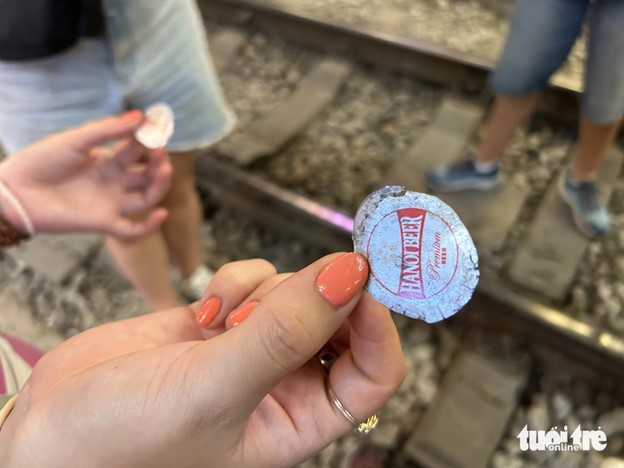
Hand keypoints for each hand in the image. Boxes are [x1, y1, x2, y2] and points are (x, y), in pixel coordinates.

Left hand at [0, 111, 172, 239]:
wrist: (16, 191)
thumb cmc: (41, 161)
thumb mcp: (75, 140)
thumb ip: (107, 130)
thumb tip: (140, 116)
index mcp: (106, 160)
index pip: (135, 149)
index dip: (147, 139)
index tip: (156, 127)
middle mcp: (113, 182)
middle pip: (146, 175)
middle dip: (158, 162)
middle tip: (161, 151)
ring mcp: (110, 202)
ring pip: (146, 198)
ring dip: (160, 185)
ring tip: (164, 170)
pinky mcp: (103, 222)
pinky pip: (131, 229)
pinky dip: (149, 226)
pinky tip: (161, 214)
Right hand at [0, 253, 405, 467]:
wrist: (49, 433)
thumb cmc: (122, 442)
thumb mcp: (213, 389)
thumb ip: (285, 332)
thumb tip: (353, 274)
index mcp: (297, 425)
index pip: (373, 374)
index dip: (375, 326)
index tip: (360, 281)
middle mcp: (283, 388)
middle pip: (337, 321)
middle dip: (311, 298)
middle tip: (277, 294)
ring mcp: (251, 350)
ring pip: (295, 294)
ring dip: (266, 290)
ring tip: (221, 320)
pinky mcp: (220, 324)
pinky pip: (255, 283)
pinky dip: (236, 281)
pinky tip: (204, 310)